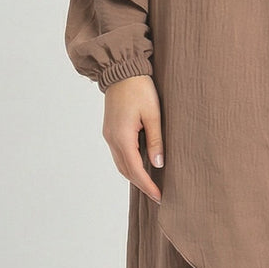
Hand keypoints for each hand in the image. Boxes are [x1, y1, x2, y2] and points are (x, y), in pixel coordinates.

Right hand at [102, 75, 163, 202]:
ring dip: (134, 175)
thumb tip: (157, 164)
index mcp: (122, 136)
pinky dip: (129, 164)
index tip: (159, 197)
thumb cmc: (140, 88)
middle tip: (157, 195)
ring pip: (121, 163)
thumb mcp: (153, 114)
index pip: (135, 169)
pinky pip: (119, 154)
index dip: (147, 185)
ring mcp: (109, 134)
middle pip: (125, 170)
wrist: (121, 70)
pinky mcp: (110, 130)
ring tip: (150, 184)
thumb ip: (155, 140)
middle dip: (141, 184)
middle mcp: (112, 139)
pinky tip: (141, 166)